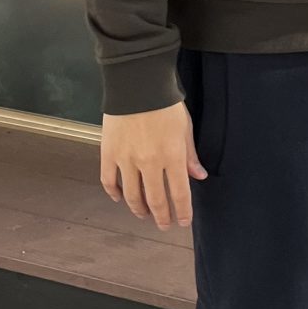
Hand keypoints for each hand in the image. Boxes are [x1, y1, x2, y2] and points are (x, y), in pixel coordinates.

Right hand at [100, 102, 205, 229]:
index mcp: (172, 156)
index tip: (183, 222)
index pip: (179, 194)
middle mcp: (149, 162)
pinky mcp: (108, 153)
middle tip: (164, 224)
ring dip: (139, 209)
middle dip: (161, 216)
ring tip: (145, 214)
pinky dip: (114, 193)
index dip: (182, 212)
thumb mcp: (185, 128)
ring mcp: (126, 159)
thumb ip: (190, 155)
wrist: (137, 84)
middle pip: (155, 200)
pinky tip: (120, 198)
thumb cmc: (165, 103)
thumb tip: (198, 177)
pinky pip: (109, 181)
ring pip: (132, 195)